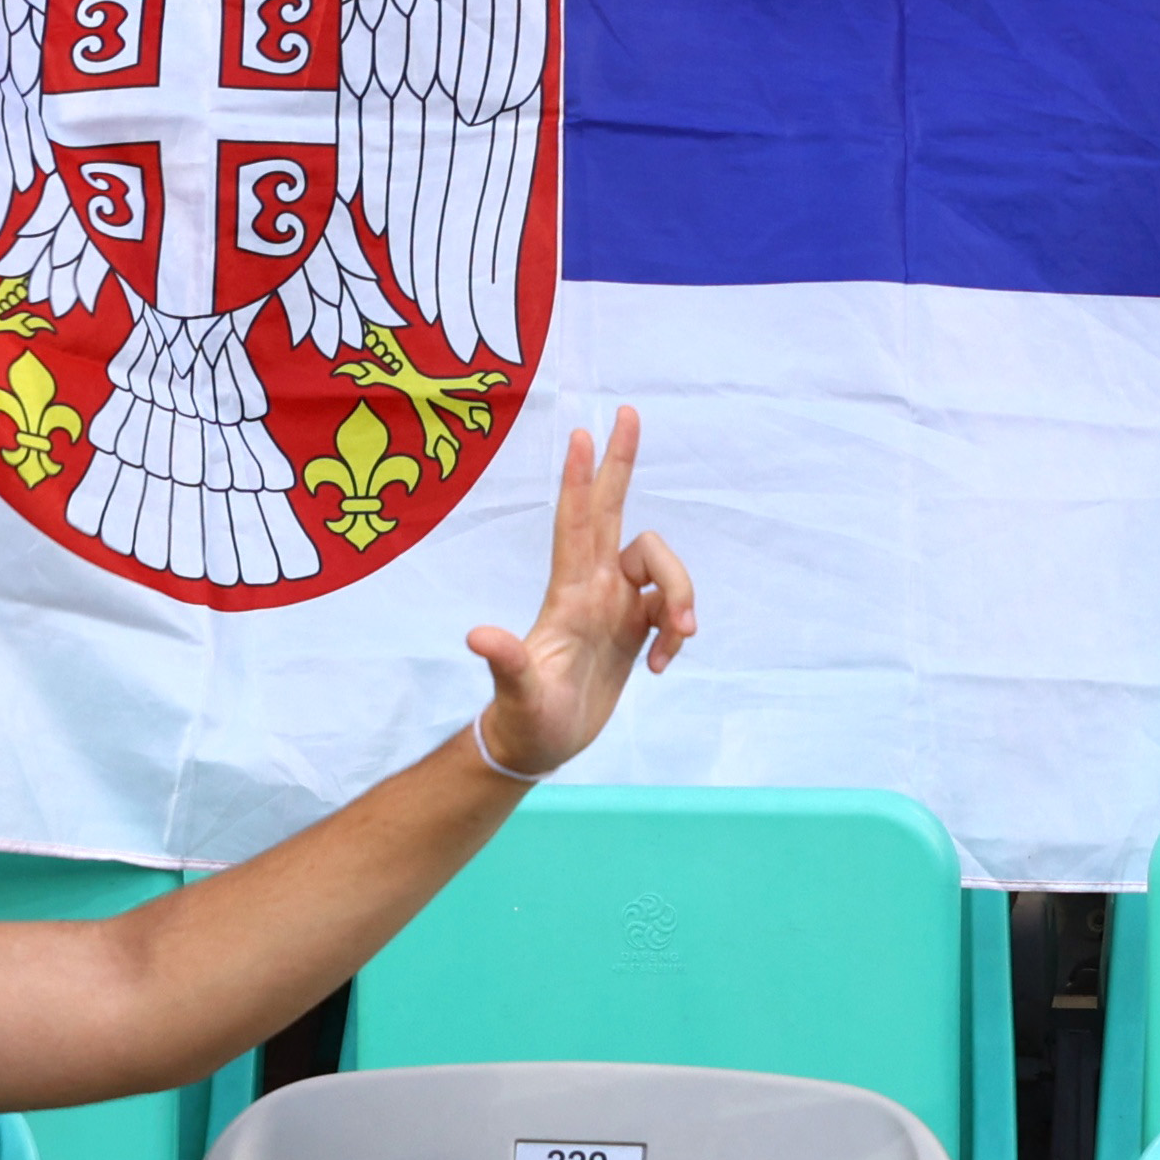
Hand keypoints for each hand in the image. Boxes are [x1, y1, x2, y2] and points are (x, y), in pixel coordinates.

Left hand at [468, 409, 695, 777]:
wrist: (537, 748)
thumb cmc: (525, 721)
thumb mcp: (518, 694)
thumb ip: (507, 663)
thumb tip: (477, 636)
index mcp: (569, 593)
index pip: (576, 523)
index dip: (579, 478)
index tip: (582, 431)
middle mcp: (593, 588)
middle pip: (613, 511)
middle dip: (620, 462)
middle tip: (628, 411)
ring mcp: (615, 606)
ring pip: (662, 569)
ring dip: (681, 595)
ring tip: (677, 643)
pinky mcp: (633, 631)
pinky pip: (670, 611)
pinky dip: (677, 633)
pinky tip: (663, 667)